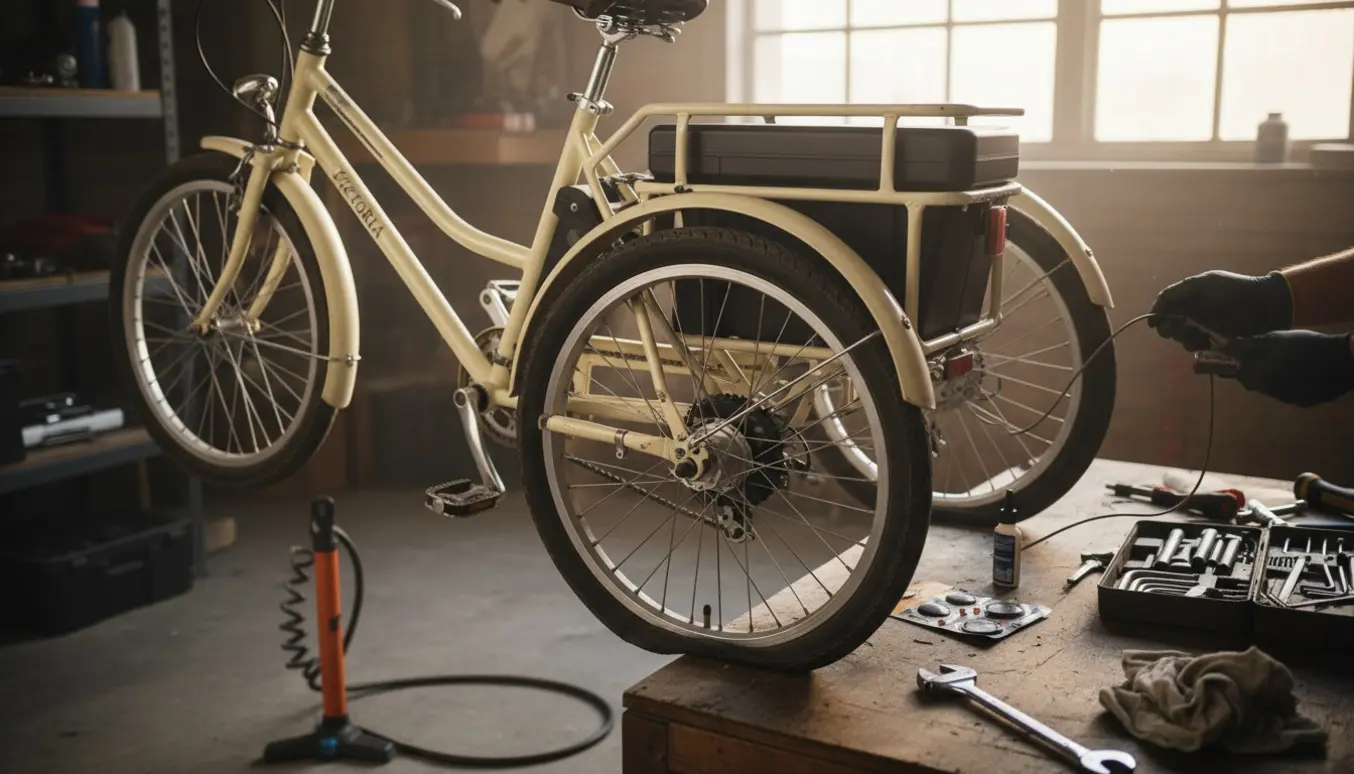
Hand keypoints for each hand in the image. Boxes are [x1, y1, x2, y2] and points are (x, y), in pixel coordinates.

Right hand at [1149, 271, 1292, 350]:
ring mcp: (1204, 326)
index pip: (1165, 305)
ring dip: (1184, 337)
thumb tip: (1155, 309)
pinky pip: (1197, 346)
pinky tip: (1205, 342)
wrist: (1265, 306)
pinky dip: (1197, 345)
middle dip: (1170, 328)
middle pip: (1169, 323)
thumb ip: (1176, 294)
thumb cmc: (1234, 292)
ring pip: (1181, 337)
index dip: (1157, 314)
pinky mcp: (1214, 340)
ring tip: (1197, 335)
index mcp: (1190, 294)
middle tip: (1180, 328)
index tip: (1154, 324)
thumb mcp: (1203, 285)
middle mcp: (1194, 310)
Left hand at [1222, 331, 1353, 407]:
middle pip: (1255, 383)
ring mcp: (1288, 399)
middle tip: (1261, 356)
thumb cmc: (1304, 345)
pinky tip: (1297, 372)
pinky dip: (1287, 383)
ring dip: (1270, 377)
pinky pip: (1288, 393)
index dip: (1237, 365)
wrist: (1340, 360)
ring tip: (1281, 362)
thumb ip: (1248, 345)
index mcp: (1261, 378)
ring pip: (1271, 389)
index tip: (1238, 357)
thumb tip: (1227, 347)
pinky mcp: (1303, 402)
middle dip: (1253, 371)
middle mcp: (1272, 393)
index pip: (1239, 375)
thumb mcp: (1274, 339)